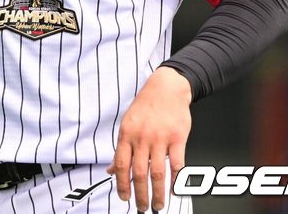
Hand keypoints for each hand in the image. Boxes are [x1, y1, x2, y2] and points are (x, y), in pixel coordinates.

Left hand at [107, 66, 191, 211]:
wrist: (167, 87)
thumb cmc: (146, 105)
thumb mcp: (127, 123)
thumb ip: (121, 148)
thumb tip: (110, 170)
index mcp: (127, 133)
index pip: (121, 164)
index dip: (121, 184)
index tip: (124, 198)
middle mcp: (142, 137)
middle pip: (139, 173)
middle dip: (139, 195)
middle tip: (142, 208)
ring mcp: (160, 138)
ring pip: (157, 172)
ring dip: (157, 193)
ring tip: (158, 205)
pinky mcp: (178, 137)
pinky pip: (177, 164)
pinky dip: (175, 180)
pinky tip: (174, 190)